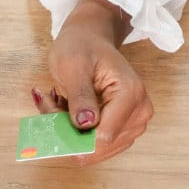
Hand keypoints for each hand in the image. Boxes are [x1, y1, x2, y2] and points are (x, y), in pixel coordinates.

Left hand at [32, 0, 153, 163]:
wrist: (89, 39)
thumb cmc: (80, 47)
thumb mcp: (73, 66)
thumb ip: (80, 96)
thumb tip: (86, 125)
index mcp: (131, 95)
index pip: (102, 137)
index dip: (70, 134)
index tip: (49, 108)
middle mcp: (139, 114)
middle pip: (96, 146)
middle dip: (66, 132)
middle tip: (49, 102)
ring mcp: (133, 125)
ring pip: (92, 149)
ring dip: (67, 132)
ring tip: (57, 103)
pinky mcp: (122, 131)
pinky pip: (92, 145)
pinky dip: (73, 133)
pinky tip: (65, 111)